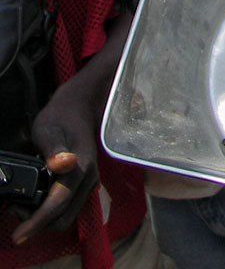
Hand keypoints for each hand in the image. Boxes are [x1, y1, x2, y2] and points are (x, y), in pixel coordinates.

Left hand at [9, 88, 99, 242]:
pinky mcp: (85, 185)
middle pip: (63, 219)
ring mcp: (89, 183)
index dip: (36, 222)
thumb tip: (61, 164)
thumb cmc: (60, 118)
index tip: (17, 235)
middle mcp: (89, 179)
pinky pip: (68, 209)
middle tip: (15, 209)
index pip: (58, 204)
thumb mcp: (48, 129)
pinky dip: (49, 213)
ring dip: (43, 220)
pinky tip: (35, 200)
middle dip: (37, 223)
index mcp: (81, 167)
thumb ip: (53, 149)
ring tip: (21, 205)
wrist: (79, 109)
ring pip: (65, 217)